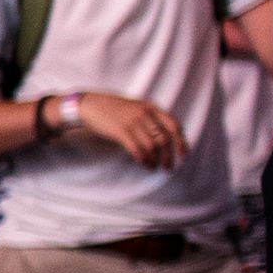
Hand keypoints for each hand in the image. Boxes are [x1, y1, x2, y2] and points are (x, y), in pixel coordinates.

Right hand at [68, 90, 187, 166]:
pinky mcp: (120, 131)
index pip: (174, 126)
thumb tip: (164, 138)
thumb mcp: (136, 108)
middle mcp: (145, 114)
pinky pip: (136, 148)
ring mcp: (132, 122)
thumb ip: (150, 118)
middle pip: (164, 139)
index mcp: (151, 107)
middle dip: (168, 156)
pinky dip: (143, 159)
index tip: (183, 156)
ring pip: (151, 146)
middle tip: (168, 167)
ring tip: (153, 167)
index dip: (181, 142)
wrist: (89, 105)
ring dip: (154, 160)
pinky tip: (144, 164)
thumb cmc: (112, 109)